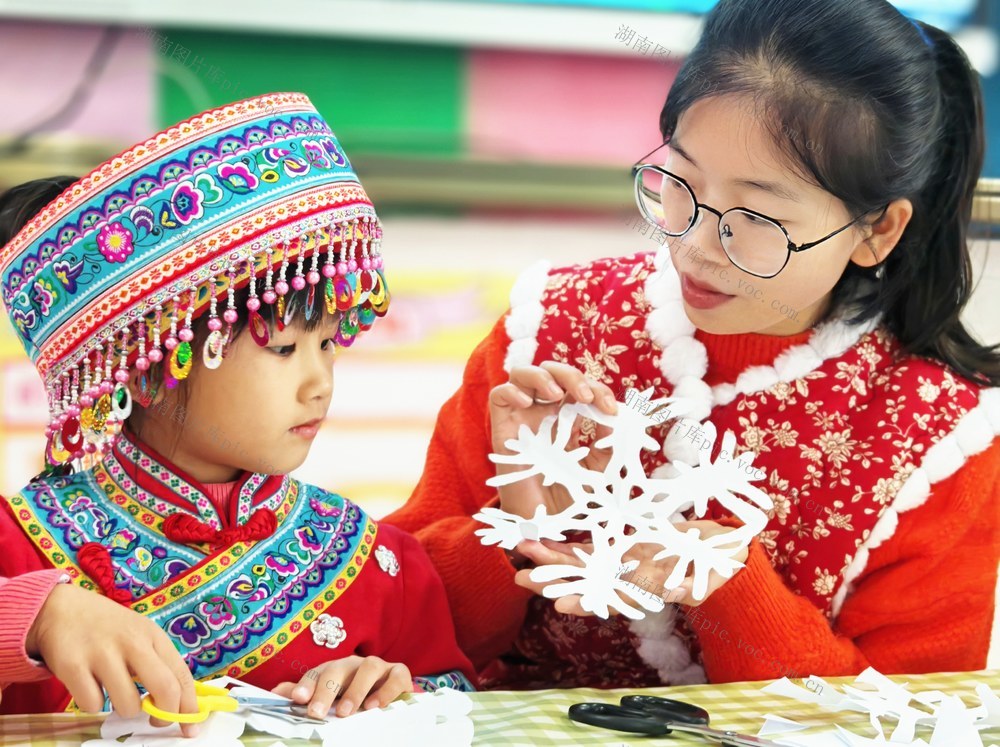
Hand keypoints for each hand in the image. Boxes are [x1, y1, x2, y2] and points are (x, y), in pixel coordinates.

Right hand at [26, 583, 198, 736]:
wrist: (63, 609)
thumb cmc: (110, 630)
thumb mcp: (141, 636)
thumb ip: (159, 665)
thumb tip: (180, 705)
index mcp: (153, 636)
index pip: (182, 675)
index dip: (189, 707)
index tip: (191, 729)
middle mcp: (132, 642)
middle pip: (164, 688)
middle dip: (165, 715)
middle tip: (155, 720)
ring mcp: (103, 653)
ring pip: (128, 705)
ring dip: (124, 709)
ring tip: (115, 692)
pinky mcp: (73, 666)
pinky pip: (92, 705)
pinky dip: (92, 704)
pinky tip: (89, 686)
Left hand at [272, 655, 411, 718]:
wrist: (394, 695)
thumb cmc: (358, 698)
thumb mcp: (332, 699)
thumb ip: (308, 694)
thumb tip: (275, 692)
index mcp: (335, 670)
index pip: (317, 673)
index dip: (307, 684)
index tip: (297, 699)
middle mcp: (354, 665)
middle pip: (337, 670)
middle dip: (325, 690)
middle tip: (316, 712)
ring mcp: (379, 666)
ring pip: (367, 668)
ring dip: (355, 690)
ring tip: (346, 712)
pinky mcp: (400, 673)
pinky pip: (395, 676)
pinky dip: (385, 690)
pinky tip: (375, 706)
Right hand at [489, 361, 617, 518]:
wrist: (542, 520)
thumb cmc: (567, 493)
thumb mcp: (597, 469)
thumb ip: (608, 445)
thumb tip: (617, 421)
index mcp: (566, 415)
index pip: (580, 387)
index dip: (598, 390)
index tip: (612, 410)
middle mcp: (543, 410)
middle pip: (553, 371)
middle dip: (573, 376)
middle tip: (587, 397)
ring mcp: (521, 415)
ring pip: (523, 373)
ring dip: (543, 376)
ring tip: (556, 394)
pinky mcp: (501, 426)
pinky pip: (498, 395)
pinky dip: (512, 391)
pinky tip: (527, 404)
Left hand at [513, 520, 748, 613]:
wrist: (724, 553)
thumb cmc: (721, 567)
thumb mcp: (710, 576)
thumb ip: (696, 584)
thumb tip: (685, 590)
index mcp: (648, 590)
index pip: (612, 599)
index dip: (588, 602)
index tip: (561, 604)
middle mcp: (630, 580)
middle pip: (587, 582)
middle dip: (554, 579)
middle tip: (521, 577)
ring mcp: (625, 564)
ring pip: (583, 564)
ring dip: (554, 560)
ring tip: (523, 554)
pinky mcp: (624, 547)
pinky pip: (592, 548)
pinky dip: (569, 547)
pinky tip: (545, 542)